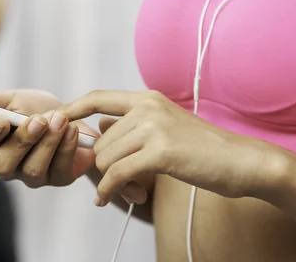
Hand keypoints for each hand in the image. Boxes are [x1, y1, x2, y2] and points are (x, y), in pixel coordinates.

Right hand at [0, 89, 96, 187]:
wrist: (77, 120)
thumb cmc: (40, 110)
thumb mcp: (15, 99)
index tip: (0, 120)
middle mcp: (10, 164)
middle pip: (3, 164)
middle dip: (21, 141)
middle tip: (38, 120)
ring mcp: (33, 176)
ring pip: (32, 169)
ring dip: (48, 142)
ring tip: (61, 119)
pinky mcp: (58, 179)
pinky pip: (59, 170)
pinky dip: (66, 147)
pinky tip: (72, 130)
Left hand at [54, 90, 271, 206]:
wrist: (241, 161)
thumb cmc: (203, 148)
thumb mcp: (165, 126)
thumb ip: (132, 124)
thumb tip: (101, 125)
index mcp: (147, 98)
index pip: (99, 97)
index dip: (73, 108)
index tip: (54, 118)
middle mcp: (148, 107)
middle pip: (100, 139)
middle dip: (102, 164)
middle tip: (114, 182)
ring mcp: (154, 127)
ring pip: (106, 157)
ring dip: (109, 179)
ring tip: (122, 189)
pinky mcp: (161, 151)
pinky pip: (117, 173)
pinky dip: (107, 189)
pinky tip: (105, 199)